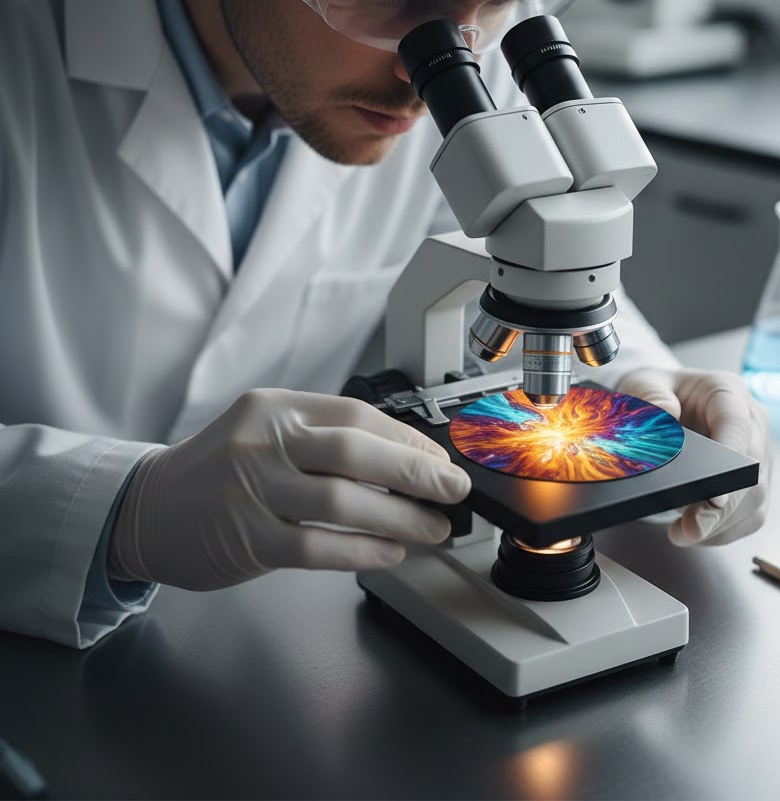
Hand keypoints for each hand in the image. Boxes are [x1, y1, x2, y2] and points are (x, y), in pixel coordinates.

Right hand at [108, 389, 470, 588]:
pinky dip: (363, 551)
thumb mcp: (266, 434)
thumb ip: (324, 440)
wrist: (146, 509)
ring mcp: (252, 489)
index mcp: (276, 407)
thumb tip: (405, 460)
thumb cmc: (220, 471)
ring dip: (401, 518)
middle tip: (453, 490)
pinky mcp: (246, 538)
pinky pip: (319, 546)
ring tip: (433, 529)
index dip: (408, 440)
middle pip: (357, 452)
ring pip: (344, 502)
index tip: (440, 460)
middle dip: (417, 473)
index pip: (358, 415)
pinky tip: (390, 553)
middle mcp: (264, 440)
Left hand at [616, 368, 770, 545]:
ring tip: (684, 534)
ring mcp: (757, 453)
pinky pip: (750, 514)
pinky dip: (724, 530)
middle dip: (724, 508)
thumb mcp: (642, 384)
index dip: (730, 460)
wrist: (665, 401)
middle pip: (753, 471)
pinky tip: (696, 533)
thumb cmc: (658, 391)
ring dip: (723, 525)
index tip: (715, 495)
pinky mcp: (752, 481)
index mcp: (728, 392)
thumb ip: (650, 395)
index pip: (737, 426)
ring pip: (756, 498)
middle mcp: (751, 422)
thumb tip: (664, 412)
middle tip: (692, 529)